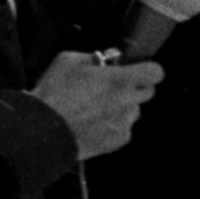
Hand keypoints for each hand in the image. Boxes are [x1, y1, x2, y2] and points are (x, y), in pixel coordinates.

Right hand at [32, 51, 161, 159]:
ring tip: (98, 106)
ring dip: (124, 106)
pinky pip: (124, 128)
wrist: (44, 128)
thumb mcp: (68, 61)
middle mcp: (127, 102)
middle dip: (134, 86)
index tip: (139, 70)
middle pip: (148, 92)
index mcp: (119, 80)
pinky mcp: (119, 140)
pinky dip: (114, 124)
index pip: (155, 72)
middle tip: (113, 86)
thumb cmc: (54, 93)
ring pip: (135, 110)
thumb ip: (93, 58)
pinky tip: (94, 121)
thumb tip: (105, 60)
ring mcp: (124, 122)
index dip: (149, 70)